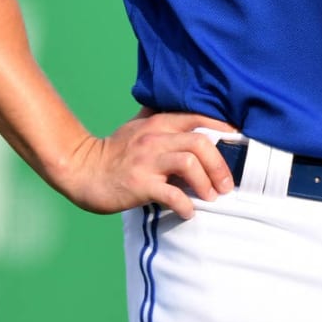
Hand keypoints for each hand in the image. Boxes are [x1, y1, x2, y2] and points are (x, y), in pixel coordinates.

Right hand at [55, 110, 237, 219]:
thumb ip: (158, 115)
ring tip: (211, 197)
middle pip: (200, 143)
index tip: (239, 139)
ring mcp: (147, 162)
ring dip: (206, 184)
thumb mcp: (136, 125)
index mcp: (158, 123)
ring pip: (189, 164)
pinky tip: (189, 212)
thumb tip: (181, 109)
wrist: (82, 171)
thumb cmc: (113, 150)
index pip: (197, 118)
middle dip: (220, 164)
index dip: (222, 126)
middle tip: (226, 184)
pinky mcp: (140, 185)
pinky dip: (186, 205)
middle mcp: (155, 139)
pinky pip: (172, 195)